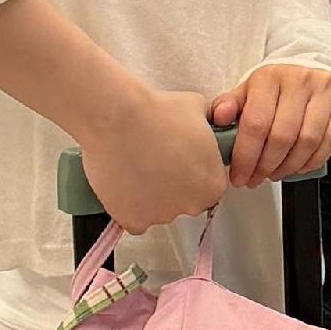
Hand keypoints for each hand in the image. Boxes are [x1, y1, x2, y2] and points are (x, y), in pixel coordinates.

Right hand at [77, 85, 231, 235]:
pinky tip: (124, 184)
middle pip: (184, 201)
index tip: (180, 160)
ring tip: (136, 166)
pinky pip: (133, 219)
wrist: (118, 119)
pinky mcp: (132, 220)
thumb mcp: (197, 109)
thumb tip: (201, 124)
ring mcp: (160, 216)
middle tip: (156, 160)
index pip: (208, 186)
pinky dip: (128, 206)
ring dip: (149, 194)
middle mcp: (190, 206)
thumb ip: (205, 126)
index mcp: (212, 185)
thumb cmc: (157, 113)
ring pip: (157, 210)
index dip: (193, 171)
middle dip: (172, 184)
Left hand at [209, 63, 330, 186]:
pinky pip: (329, 142)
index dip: (245, 156)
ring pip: (306, 142)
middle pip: (281, 136)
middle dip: (265, 166)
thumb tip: (219, 117)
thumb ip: (231, 105)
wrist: (312, 68)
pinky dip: (311, 161)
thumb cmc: (277, 86)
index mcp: (270, 77)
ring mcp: (325, 90)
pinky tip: (296, 167)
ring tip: (274, 174)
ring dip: (287, 167)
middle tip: (254, 179)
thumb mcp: (249, 90)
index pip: (256, 123)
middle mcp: (300, 80)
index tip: (238, 175)